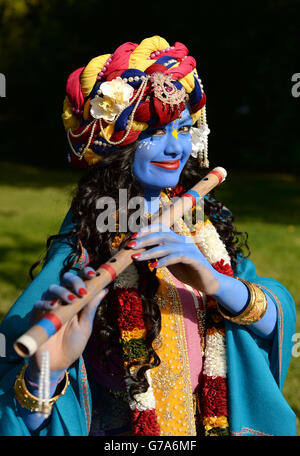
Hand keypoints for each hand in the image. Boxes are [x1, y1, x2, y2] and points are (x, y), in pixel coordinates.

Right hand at [27, 267, 107, 382]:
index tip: (93, 275)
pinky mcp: (37, 316)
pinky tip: (53, 307)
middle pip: (66, 279)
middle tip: (82, 291)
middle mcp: (62, 299)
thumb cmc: (73, 345)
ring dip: (62, 292)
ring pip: (52, 288)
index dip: (86, 273)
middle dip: (75, 281)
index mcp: (76, 299)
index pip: (80, 279)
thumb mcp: (85, 326)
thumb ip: (91, 307)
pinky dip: (46, 303)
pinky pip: (39, 304)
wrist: (57, 364)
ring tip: (71, 300)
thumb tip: (104, 289)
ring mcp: (49, 306)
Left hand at [128, 223, 220, 294]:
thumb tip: (143, 252)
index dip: (147, 230)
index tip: (133, 236)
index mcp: (177, 240)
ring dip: (149, 252)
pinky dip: (164, 260)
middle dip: (144, 240)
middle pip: (162, 235)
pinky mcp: (194, 259)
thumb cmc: (188, 272)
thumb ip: (160, 256)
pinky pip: (176, 257)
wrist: (208, 283)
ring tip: (136, 257)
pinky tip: (153, 266)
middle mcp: (183, 241)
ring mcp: (189, 249)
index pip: (161, 229)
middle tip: (130, 245)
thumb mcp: (171, 263)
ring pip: (166, 246)